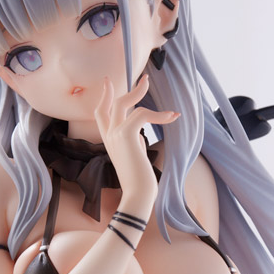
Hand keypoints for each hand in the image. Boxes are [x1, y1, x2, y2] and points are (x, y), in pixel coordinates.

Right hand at [94, 75, 178, 213]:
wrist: (137, 194)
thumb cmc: (138, 180)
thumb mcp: (133, 156)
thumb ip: (133, 141)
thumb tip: (140, 132)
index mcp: (109, 140)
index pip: (101, 113)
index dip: (105, 97)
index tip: (108, 84)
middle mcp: (109, 135)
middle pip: (114, 103)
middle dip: (128, 89)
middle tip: (143, 79)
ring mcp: (115, 134)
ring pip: (127, 103)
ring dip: (144, 95)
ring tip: (164, 102)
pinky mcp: (126, 134)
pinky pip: (143, 114)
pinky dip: (160, 115)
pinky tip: (173, 117)